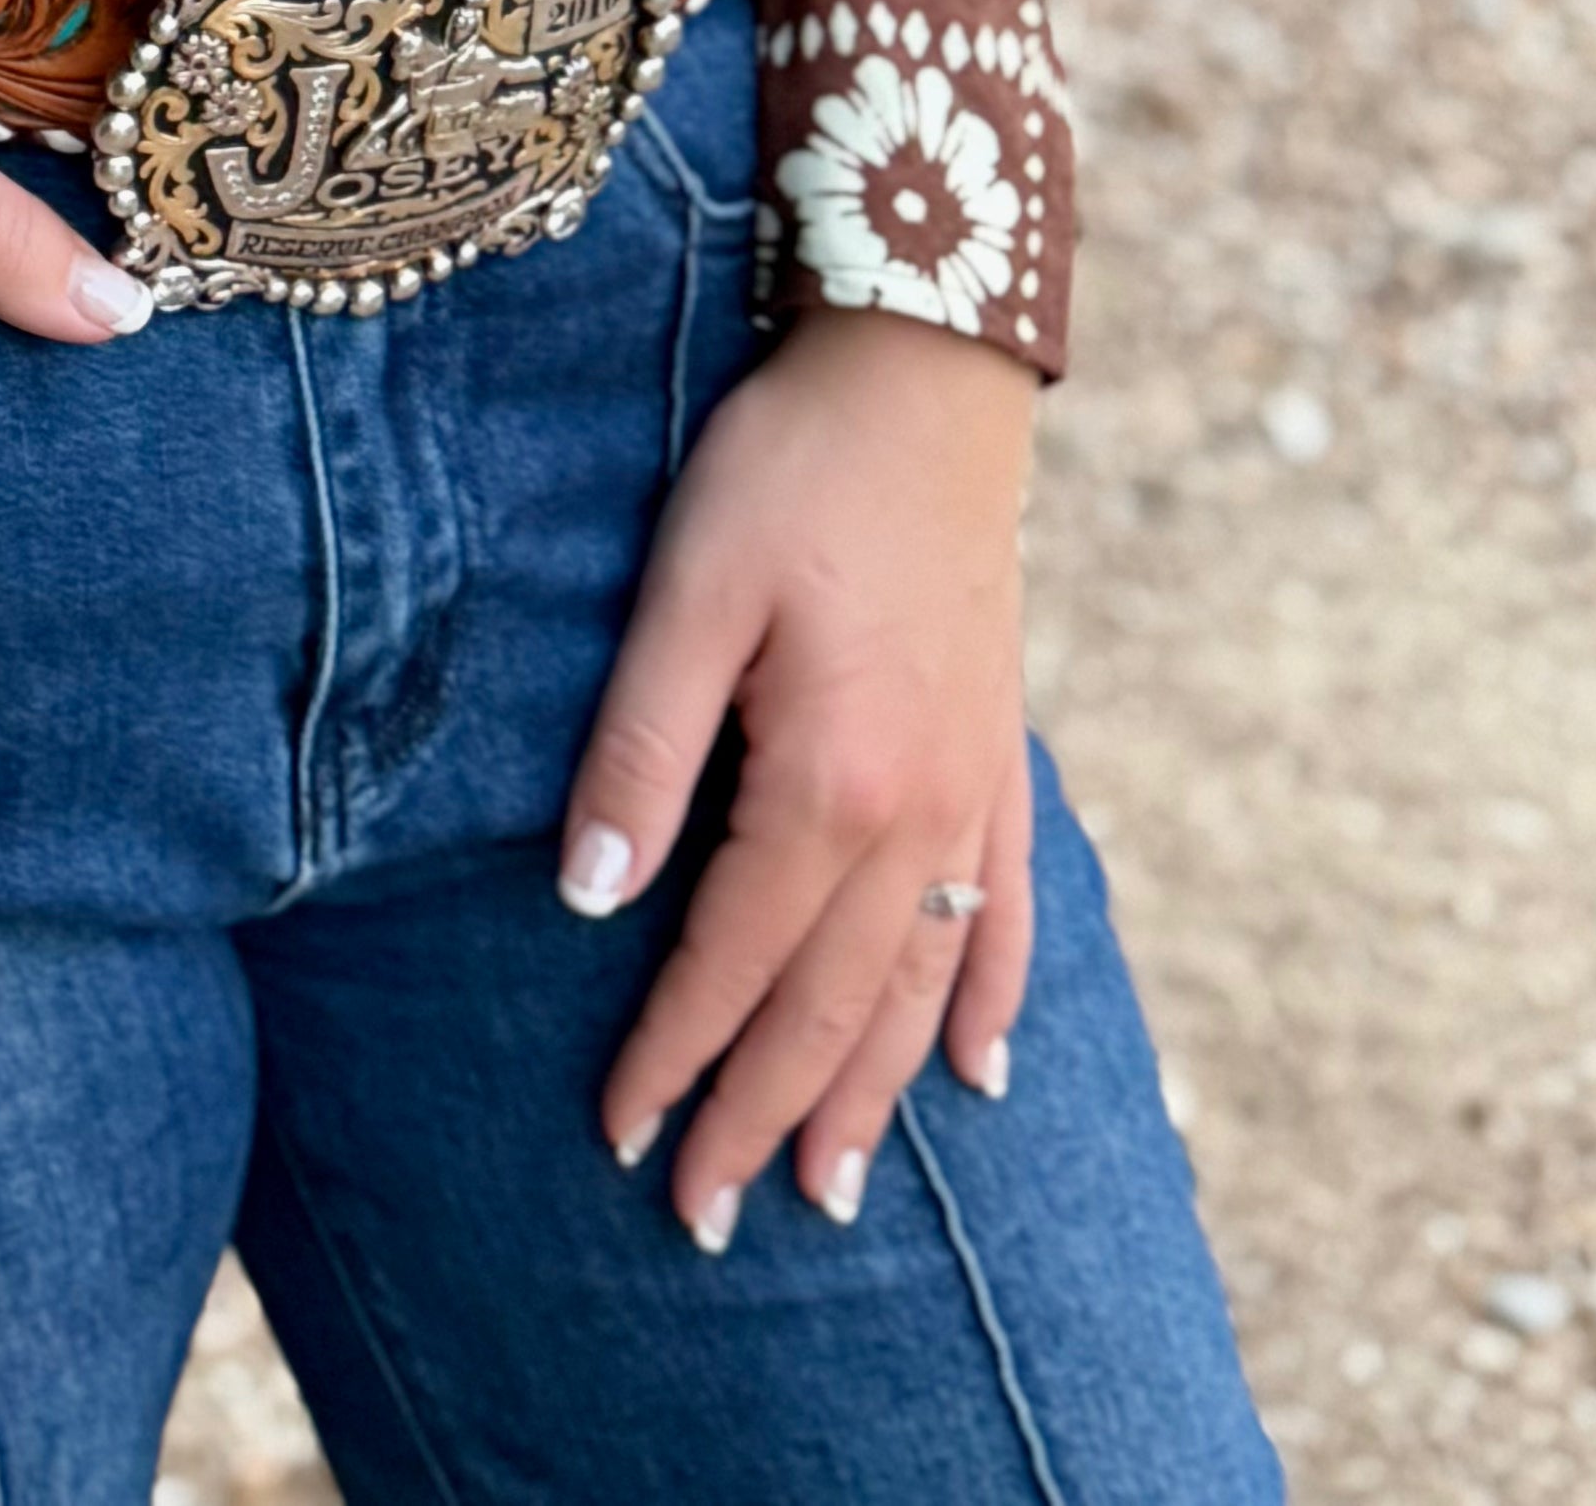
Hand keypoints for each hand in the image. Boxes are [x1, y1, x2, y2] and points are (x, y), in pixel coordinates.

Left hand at [559, 301, 1038, 1244]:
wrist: (928, 379)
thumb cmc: (789, 470)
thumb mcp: (689, 590)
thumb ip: (640, 746)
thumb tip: (586, 896)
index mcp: (828, 784)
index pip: (733, 958)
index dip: (674, 1052)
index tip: (622, 1135)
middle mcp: (917, 818)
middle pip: (831, 1004)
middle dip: (762, 1114)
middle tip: (709, 1218)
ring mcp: (973, 794)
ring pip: (922, 988)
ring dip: (872, 1095)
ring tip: (829, 1192)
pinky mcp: (1001, 758)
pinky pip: (1009, 916)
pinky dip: (992, 1003)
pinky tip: (981, 1075)